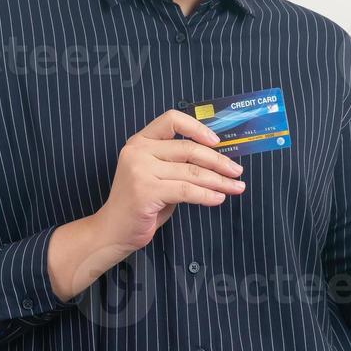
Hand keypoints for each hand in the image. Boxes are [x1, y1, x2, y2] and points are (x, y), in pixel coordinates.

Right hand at [92, 109, 246, 255]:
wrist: (113, 231)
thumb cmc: (141, 204)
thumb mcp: (158, 176)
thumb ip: (178, 164)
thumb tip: (217, 160)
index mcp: (140, 141)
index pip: (172, 119)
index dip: (197, 128)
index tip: (217, 141)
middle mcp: (138, 151)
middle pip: (188, 148)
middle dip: (218, 160)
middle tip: (237, 170)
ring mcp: (140, 170)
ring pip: (191, 171)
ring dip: (218, 180)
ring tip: (235, 187)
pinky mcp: (146, 191)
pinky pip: (186, 191)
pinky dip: (206, 195)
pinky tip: (218, 199)